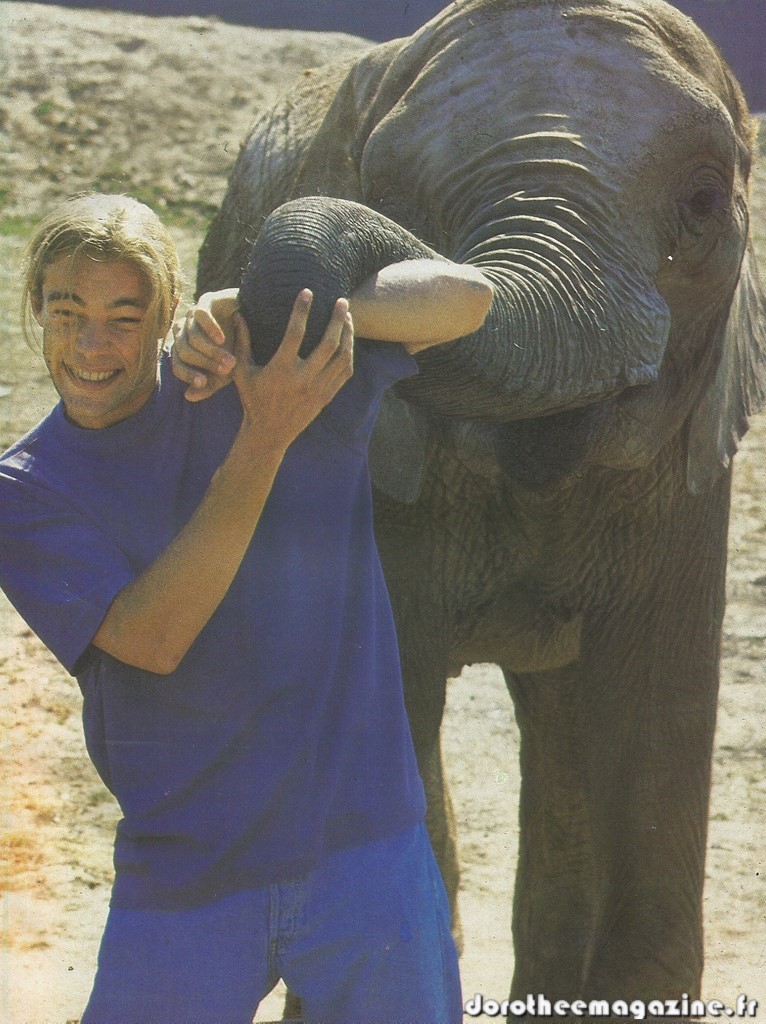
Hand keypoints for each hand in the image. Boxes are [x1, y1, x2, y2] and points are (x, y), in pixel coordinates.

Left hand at [172, 289, 238, 401]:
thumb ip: (208, 385)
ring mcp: (192, 315)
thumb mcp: (225, 373)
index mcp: (183, 349)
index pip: (177, 365)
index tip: (204, 383)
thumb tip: (188, 396)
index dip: (189, 375)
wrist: (255, 322)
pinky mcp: (204, 301)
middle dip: (206, 363)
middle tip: (227, 370)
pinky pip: (200, 315)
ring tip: (231, 360)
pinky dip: (210, 329)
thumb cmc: (237, 350)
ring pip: (193, 337)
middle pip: (185, 351)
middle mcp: (183, 331)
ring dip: (212, 351)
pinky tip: (222, 339)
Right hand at [233, 289, 353, 451]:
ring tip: (348, 317)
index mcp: (281, 369)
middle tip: (342, 300)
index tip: (307, 292)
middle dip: (338, 319)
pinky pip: (345, 372)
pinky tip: (347, 340)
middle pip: (329, 343)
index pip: (295, 333)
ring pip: (342, 357)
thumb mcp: (242, 372)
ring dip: (348, 334)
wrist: (269, 433)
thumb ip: (242, 343)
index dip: (302, 310)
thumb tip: (239, 315)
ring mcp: (318, 388)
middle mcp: (303, 378)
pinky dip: (349, 354)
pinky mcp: (327, 396)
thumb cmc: (253, 399)